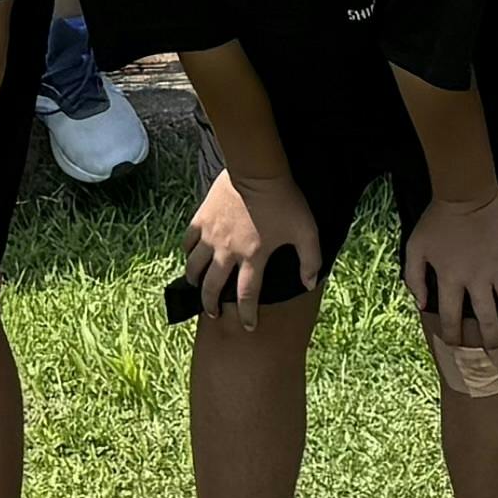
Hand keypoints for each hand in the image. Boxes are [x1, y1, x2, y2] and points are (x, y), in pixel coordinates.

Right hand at [188, 161, 322, 326]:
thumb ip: (310, 260)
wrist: (257, 171)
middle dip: (211, 305)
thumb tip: (309, 284)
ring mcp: (211, 236)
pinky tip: (191, 256)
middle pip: (212, 287)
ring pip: (194, 267)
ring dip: (195, 281)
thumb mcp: (306, 231)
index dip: (247, 315)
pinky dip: (188, 253)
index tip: (249, 326)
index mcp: (253, 257)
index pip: (247, 296)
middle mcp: (227, 252)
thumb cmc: (284, 201)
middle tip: (214, 313)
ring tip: (198, 287)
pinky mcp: (201, 219)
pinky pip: (188, 242)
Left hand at [400, 185, 497, 351]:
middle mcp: (477, 279)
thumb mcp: (415, 248)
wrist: (466, 192)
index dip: (453, 336)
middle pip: (486, 319)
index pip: (452, 318)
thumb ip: (414, 278)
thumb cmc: (437, 219)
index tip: (456, 344)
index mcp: (451, 279)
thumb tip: (421, 304)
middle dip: (490, 339)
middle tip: (493, 348)